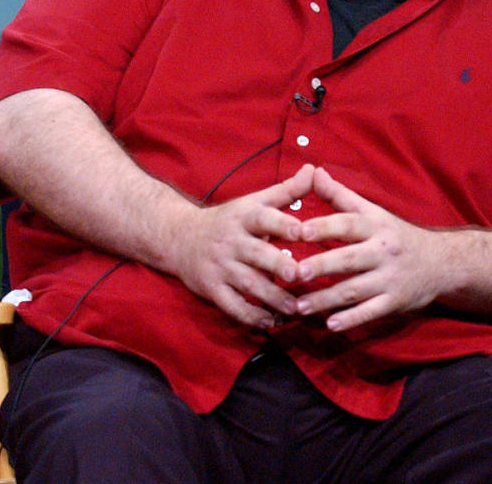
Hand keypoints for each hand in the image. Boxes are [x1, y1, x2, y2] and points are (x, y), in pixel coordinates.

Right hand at [168, 165, 311, 328]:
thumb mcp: (254, 201)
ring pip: (248, 284)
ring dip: (272, 298)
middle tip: (299, 274)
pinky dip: (252, 316)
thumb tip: (314, 169)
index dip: (282, 224)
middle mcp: (232, 241)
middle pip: (256, 254)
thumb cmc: (229, 220)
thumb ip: (287, 190)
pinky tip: (272, 322)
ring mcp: (220, 267)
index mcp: (245, 217)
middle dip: (277, 265)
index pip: (264, 218)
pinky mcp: (212, 289)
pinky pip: (232, 306)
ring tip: (297, 308)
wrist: (178, 238)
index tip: (302, 232)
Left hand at [294, 167, 449, 330]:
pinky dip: (351, 320)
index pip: (349, 224)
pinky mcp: (396, 301)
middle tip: (295, 273)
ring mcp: (391, 278)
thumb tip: (314, 172)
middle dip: (321, 266)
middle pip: (349, 259)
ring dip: (325, 299)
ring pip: (354, 290)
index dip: (324, 227)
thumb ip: (342, 196)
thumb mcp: (375, 213)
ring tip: (298, 306)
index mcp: (377, 226)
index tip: (299, 232)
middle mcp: (384, 251)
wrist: (442, 262)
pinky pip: (370, 312)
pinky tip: (330, 324)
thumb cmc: (398, 236)